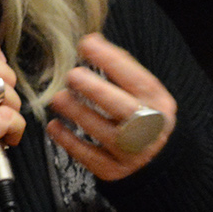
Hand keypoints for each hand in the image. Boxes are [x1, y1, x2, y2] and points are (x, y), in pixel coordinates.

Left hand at [46, 33, 177, 180]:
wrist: (155, 160)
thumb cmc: (140, 115)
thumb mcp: (141, 94)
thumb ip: (119, 71)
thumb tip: (90, 41)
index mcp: (158, 103)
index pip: (138, 80)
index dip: (112, 61)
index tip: (87, 44)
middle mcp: (149, 128)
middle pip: (125, 110)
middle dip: (97, 90)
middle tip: (72, 75)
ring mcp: (132, 153)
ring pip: (105, 134)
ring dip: (79, 114)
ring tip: (59, 98)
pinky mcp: (113, 170)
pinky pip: (89, 157)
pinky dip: (69, 141)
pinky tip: (54, 126)